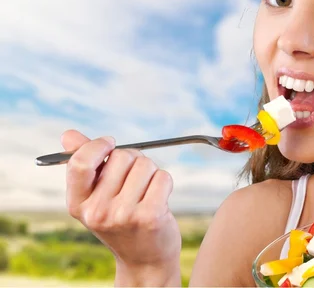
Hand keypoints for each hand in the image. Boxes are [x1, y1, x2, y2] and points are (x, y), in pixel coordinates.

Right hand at [63, 129, 180, 268]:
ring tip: (146, 193)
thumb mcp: (96, 195)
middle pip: (121, 157)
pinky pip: (162, 177)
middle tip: (134, 181)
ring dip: (150, 173)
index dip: (99, 145)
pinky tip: (159, 199)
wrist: (144, 258)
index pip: (80, 162)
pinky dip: (164, 183)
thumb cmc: (121, 219)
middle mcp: (97, 211)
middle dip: (133, 160)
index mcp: (77, 203)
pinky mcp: (150, 217)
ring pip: (145, 165)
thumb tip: (67, 135)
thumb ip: (84, 163)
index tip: (110, 144)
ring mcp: (123, 215)